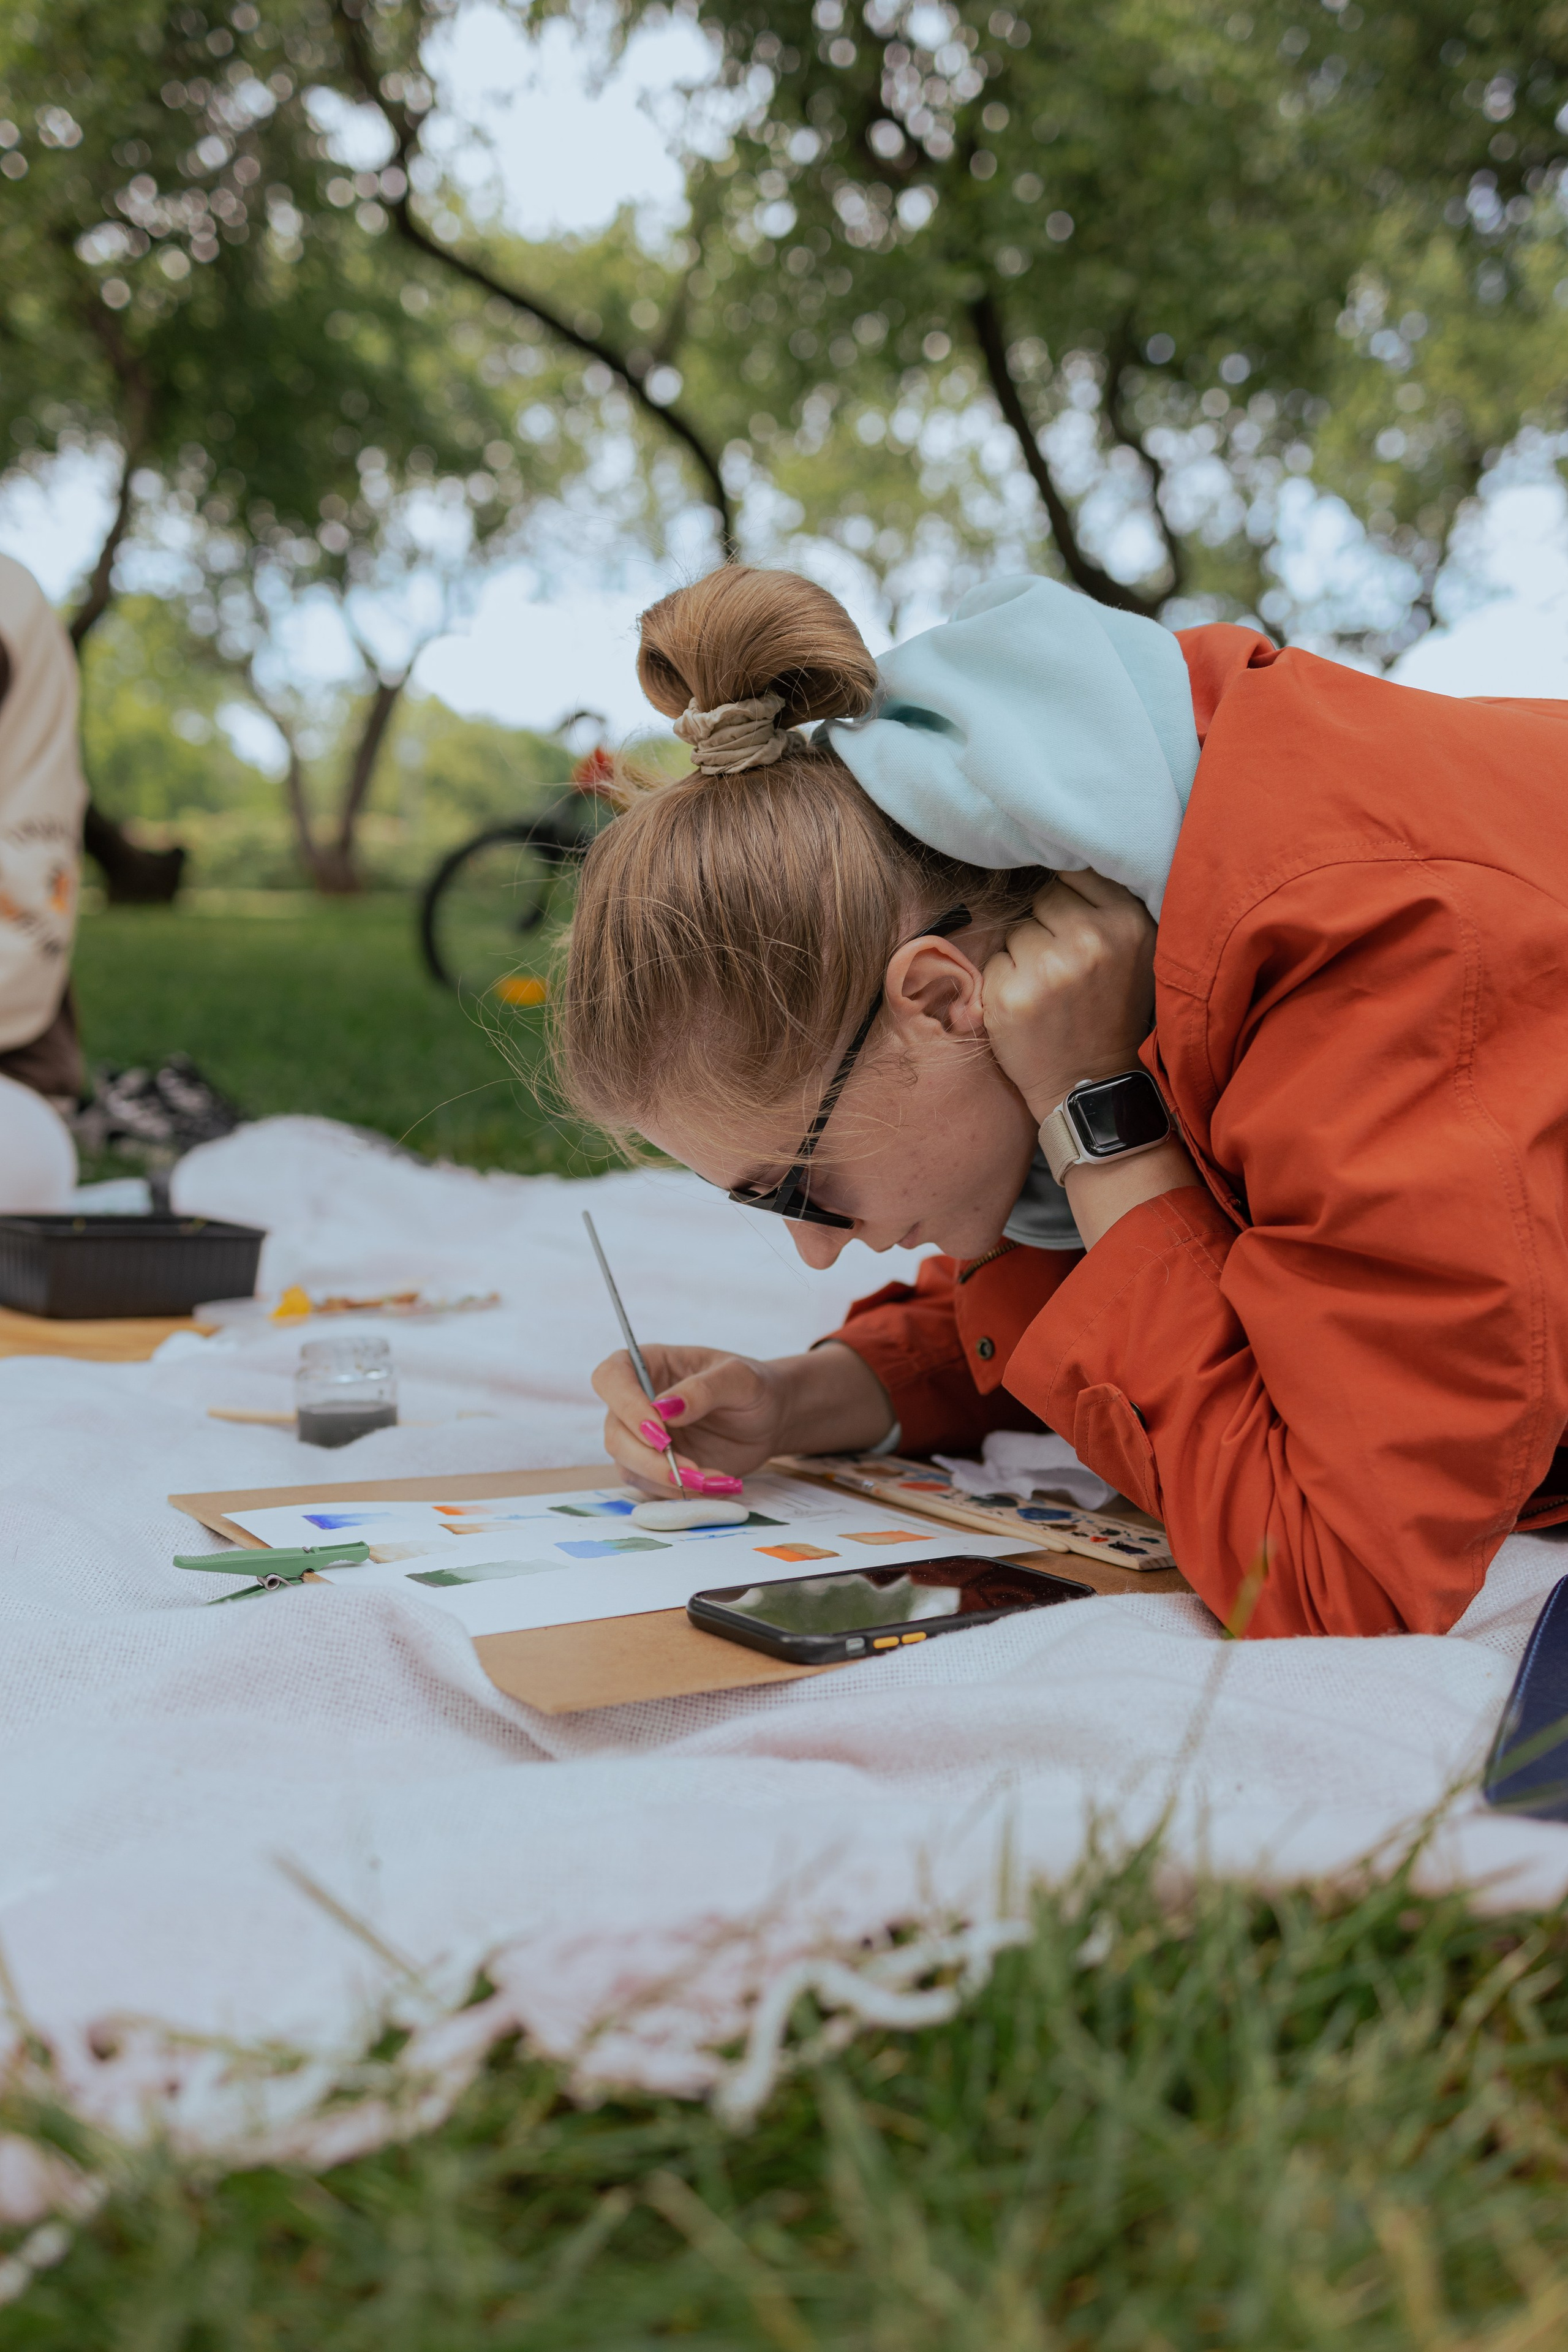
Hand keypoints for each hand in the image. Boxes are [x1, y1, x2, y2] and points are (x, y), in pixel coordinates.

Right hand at [591, 1341, 895, 1490]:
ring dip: (674, 1481)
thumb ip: (704, 1388)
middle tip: (696, 1471)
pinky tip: (724, 1485)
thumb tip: (667, 1408)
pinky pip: (657, 1489)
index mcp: (646, 1364)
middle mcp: (637, 1401)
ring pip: (631, 1466)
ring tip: (722, 1479)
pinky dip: (686, 1494)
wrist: (778, 1415)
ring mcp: (644, 1438)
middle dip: (651, 1458)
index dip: (625, 1404)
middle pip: (614, 1431)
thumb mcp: (741, 1377)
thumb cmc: (758, 1384)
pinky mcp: (661, 1470)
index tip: (659, 1429)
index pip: (610, 1377)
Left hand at [981, 869, 1157, 1123]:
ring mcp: (1048, 968)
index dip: (1071, 900)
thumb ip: (1109, 904)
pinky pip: (995, 960)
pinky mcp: (1010, 994)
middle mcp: (1091, 940)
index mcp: (1127, 922)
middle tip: (1068, 967)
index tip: (1076, 925)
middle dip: (1048, 925)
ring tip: (1050, 989)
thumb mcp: (1134, 951)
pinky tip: (1029, 1006)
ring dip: (1025, 954)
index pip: (1075, 873)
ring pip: (1018, 929)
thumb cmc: (1110, 1010)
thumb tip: (1064, 849)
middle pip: (1045, 897)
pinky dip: (1005, 980)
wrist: (1090, 1083)